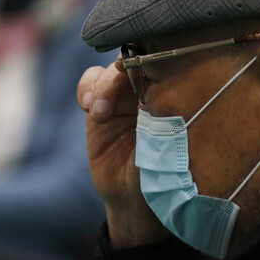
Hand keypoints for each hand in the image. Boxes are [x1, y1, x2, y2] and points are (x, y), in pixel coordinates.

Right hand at [77, 62, 167, 247]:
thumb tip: (158, 93)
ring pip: (109, 71)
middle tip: (117, 88)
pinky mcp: (99, 105)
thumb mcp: (164, 148)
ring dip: (102, 87)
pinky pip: (89, 81)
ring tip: (99, 113)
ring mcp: (122, 97)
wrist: (133, 198)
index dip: (150, 62)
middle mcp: (147, 92)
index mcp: (172, 96)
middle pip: (132, 62)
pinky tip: (89, 108)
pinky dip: (87, 89)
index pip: (162, 64)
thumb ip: (161, 120)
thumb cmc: (160, 175)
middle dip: (120, 74)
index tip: (143, 72)